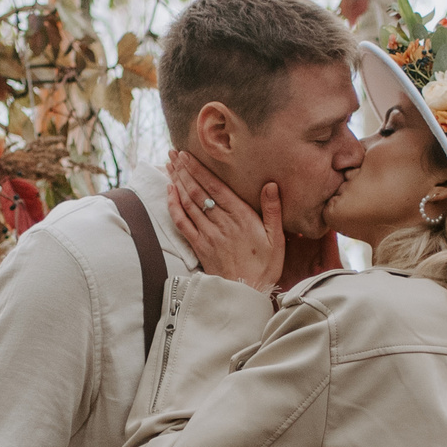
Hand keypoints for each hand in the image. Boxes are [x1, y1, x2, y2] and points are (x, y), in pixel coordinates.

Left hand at [168, 152, 283, 290]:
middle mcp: (221, 223)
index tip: (187, 155)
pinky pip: (181, 222)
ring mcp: (207, 234)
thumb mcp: (277, 238)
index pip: (215, 187)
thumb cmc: (265, 266)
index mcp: (241, 217)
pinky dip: (173, 205)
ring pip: (187, 203)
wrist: (246, 294)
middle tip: (173, 153)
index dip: (199, 169)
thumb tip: (270, 185)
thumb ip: (273, 210)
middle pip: (197, 191)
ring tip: (170, 164)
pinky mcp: (198, 246)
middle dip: (184, 170)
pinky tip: (169, 191)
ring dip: (177, 182)